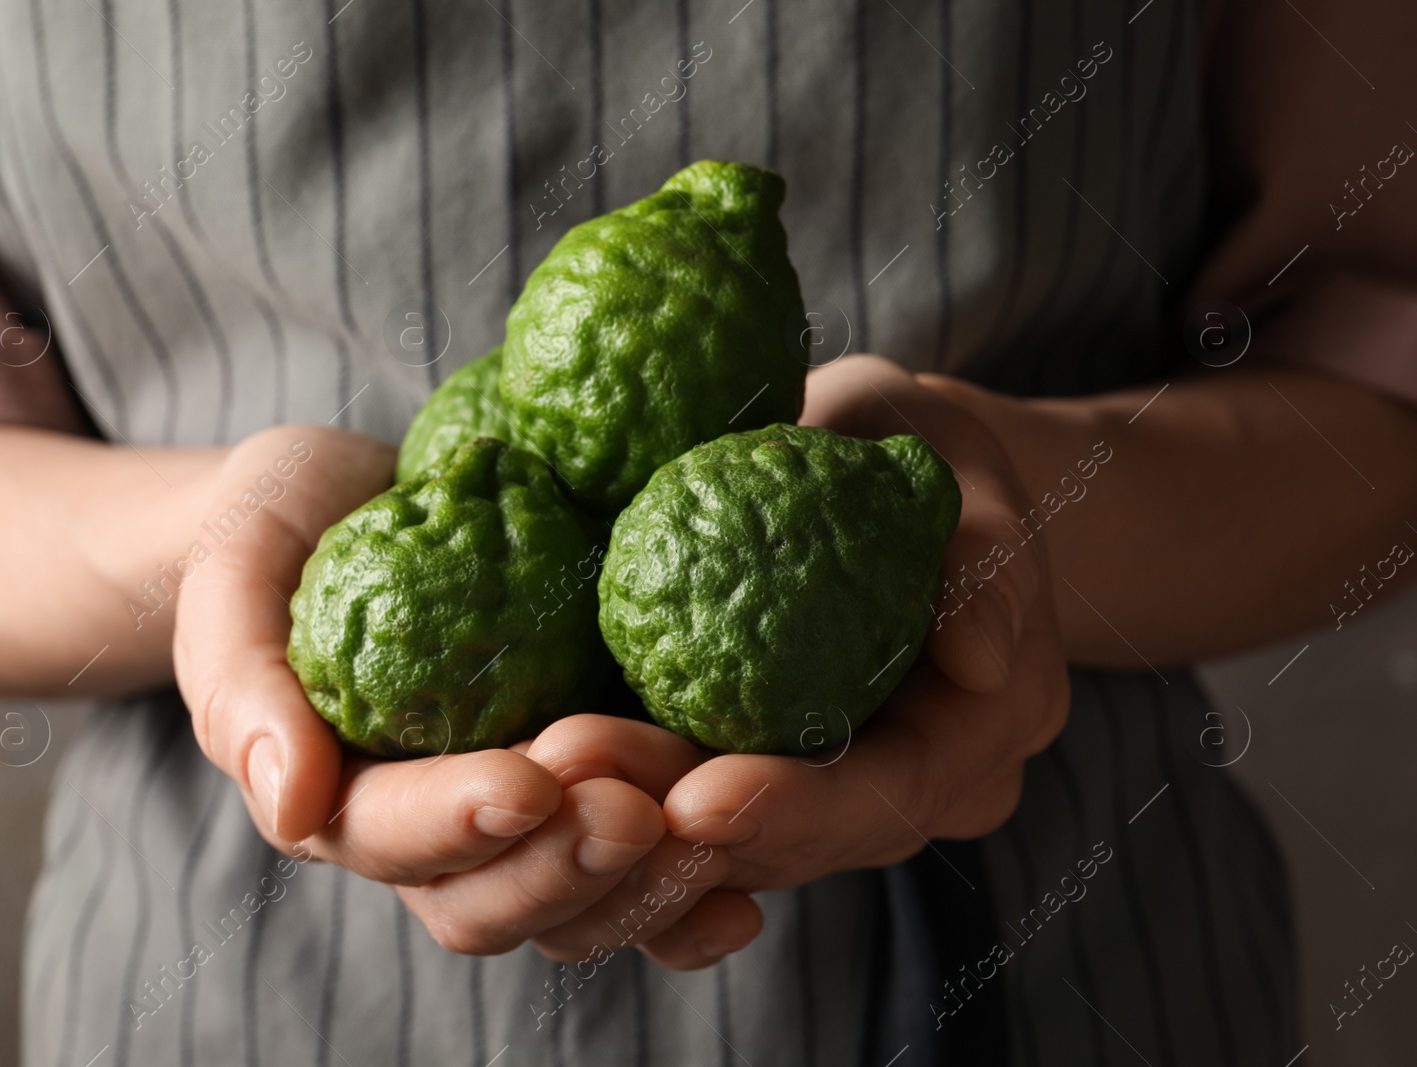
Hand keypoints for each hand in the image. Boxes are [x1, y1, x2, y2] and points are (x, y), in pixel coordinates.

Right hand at [172, 425, 671, 955]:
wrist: (342, 506)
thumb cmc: (271, 535)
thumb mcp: (232, 577)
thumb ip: (241, 684)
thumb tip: (289, 803)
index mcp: (337, 796)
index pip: (392, 836)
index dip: (457, 822)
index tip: (527, 782)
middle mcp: (429, 832)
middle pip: (489, 900)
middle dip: (565, 868)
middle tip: (636, 812)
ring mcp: (511, 816)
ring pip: (572, 904)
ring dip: (640, 888)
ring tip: (710, 836)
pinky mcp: (579, 784)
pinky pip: (632, 867)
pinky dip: (686, 890)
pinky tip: (749, 885)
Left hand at [514, 356, 1069, 968]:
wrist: (864, 465)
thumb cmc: (916, 448)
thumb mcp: (961, 467)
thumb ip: (984, 554)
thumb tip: (983, 658)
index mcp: (975, 736)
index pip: (892, 797)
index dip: (800, 812)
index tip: (701, 801)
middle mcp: (904, 792)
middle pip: (794, 846)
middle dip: (683, 834)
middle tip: (577, 784)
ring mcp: (822, 794)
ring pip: (726, 846)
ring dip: (629, 824)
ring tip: (540, 772)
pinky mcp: (746, 771)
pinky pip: (682, 811)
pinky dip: (615, 798)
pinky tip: (536, 772)